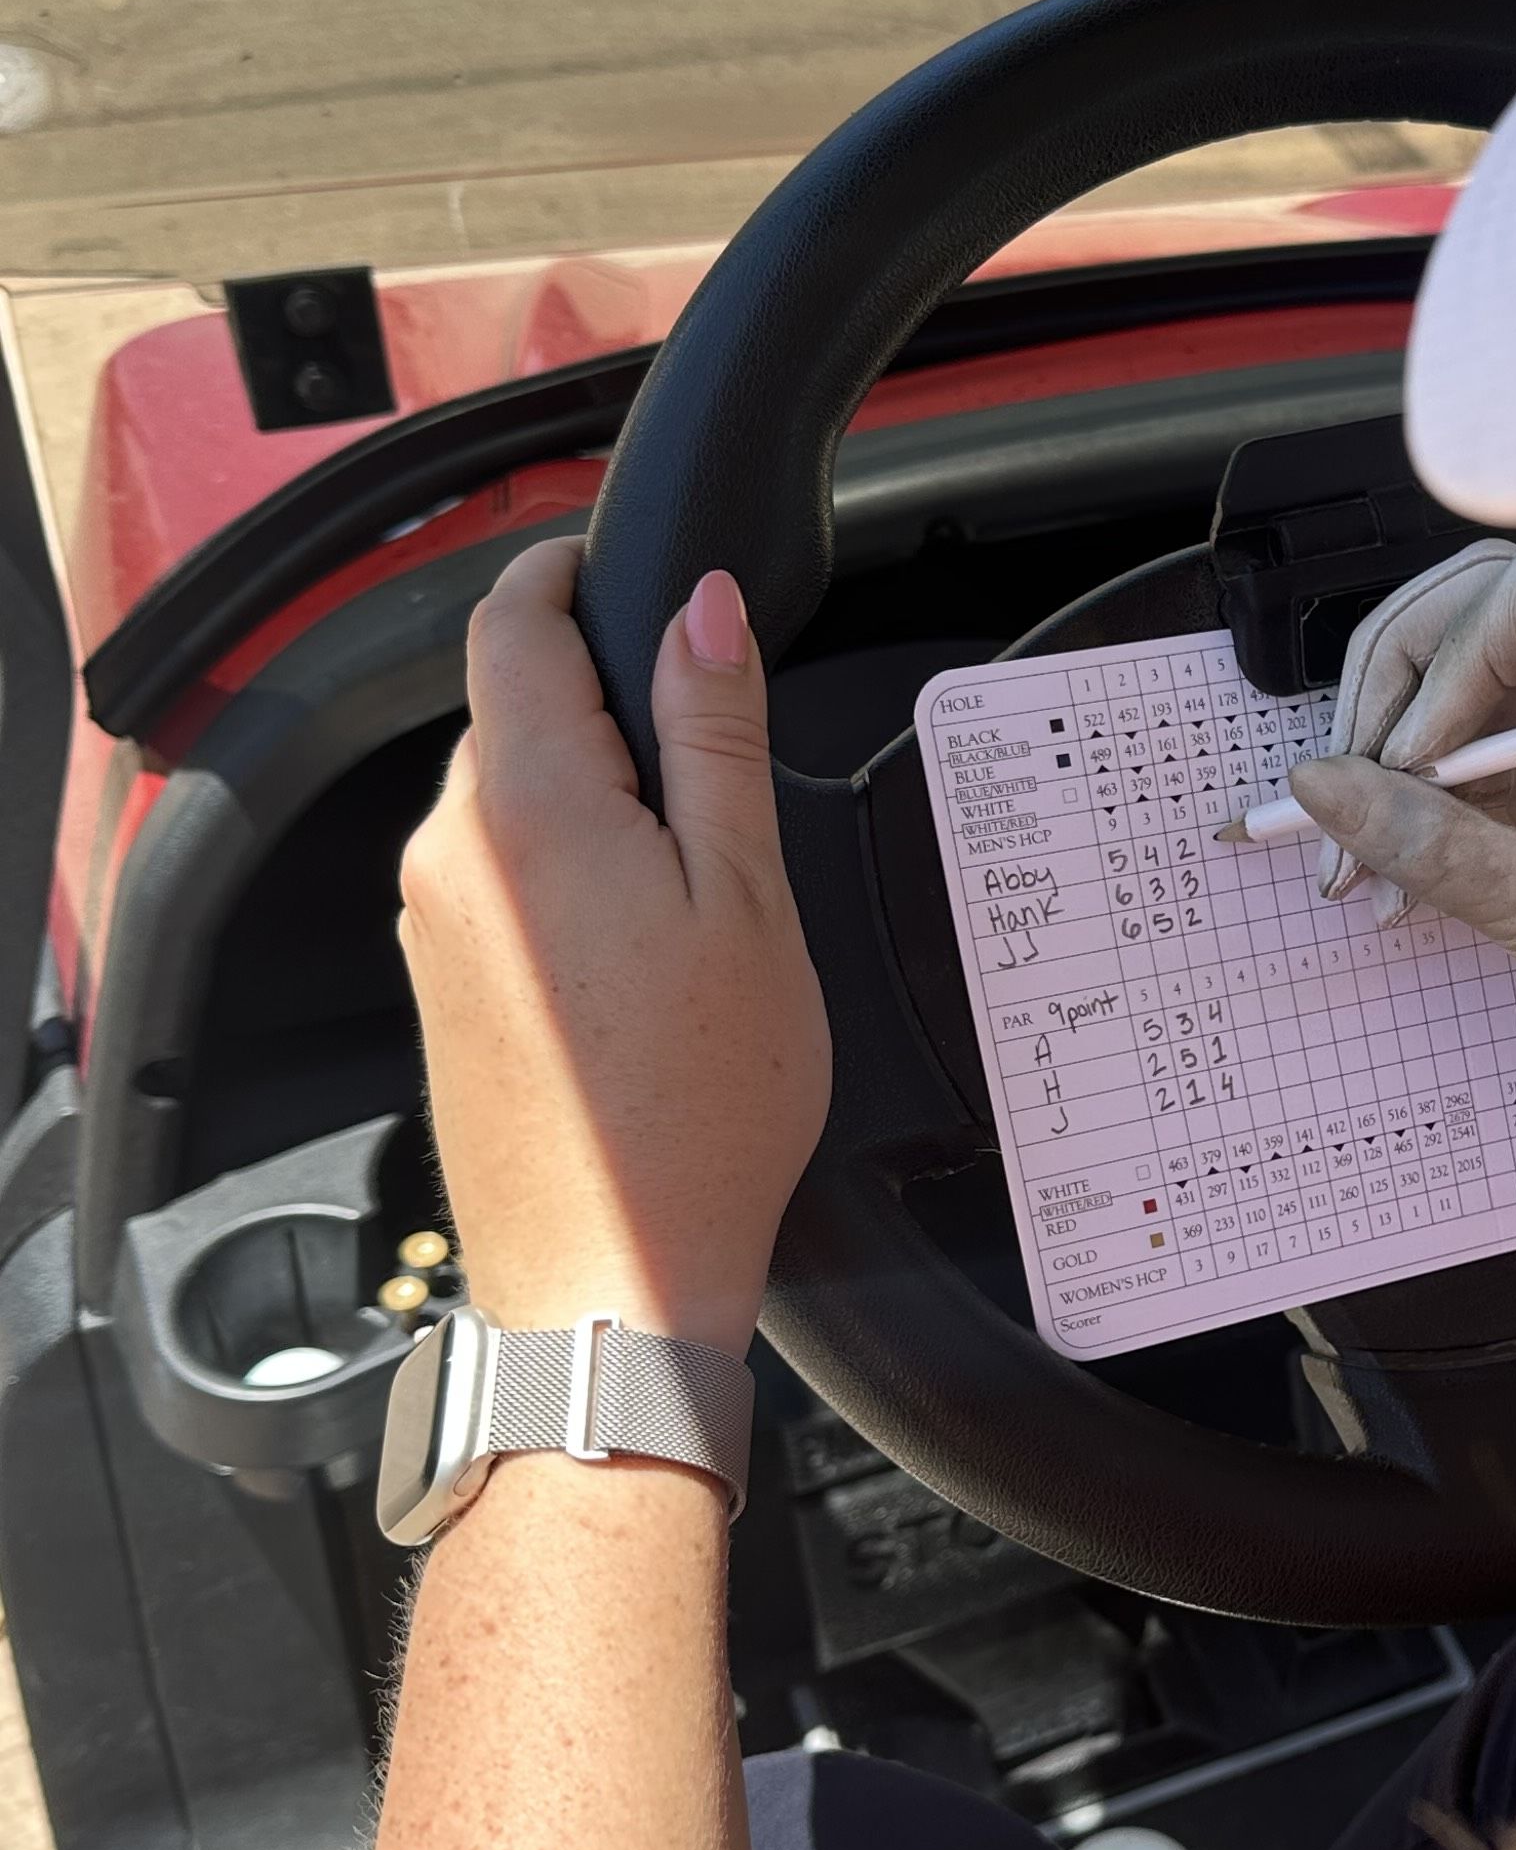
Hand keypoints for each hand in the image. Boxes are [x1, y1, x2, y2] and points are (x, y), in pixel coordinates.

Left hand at [398, 543, 830, 1354]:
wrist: (610, 1278)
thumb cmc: (696, 1111)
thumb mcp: (747, 900)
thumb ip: (716, 737)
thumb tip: (701, 612)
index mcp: (530, 808)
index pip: (511, 624)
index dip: (567, 575)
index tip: (621, 571)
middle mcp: (453, 853)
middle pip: (518, 714)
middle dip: (607, 709)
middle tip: (716, 779)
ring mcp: (435, 922)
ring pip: (513, 802)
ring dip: (595, 802)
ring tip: (695, 895)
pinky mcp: (442, 984)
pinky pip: (500, 880)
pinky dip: (569, 878)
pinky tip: (645, 959)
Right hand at [1288, 540, 1515, 1164]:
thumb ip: (1446, 853)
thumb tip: (1321, 787)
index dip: (1456, 651)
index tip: (1416, 759)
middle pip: (1472, 613)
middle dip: (1389, 696)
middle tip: (1346, 799)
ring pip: (1447, 677)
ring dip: (1378, 757)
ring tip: (1349, 866)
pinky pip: (1449, 749)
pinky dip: (1398, 804)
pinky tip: (1380, 881)